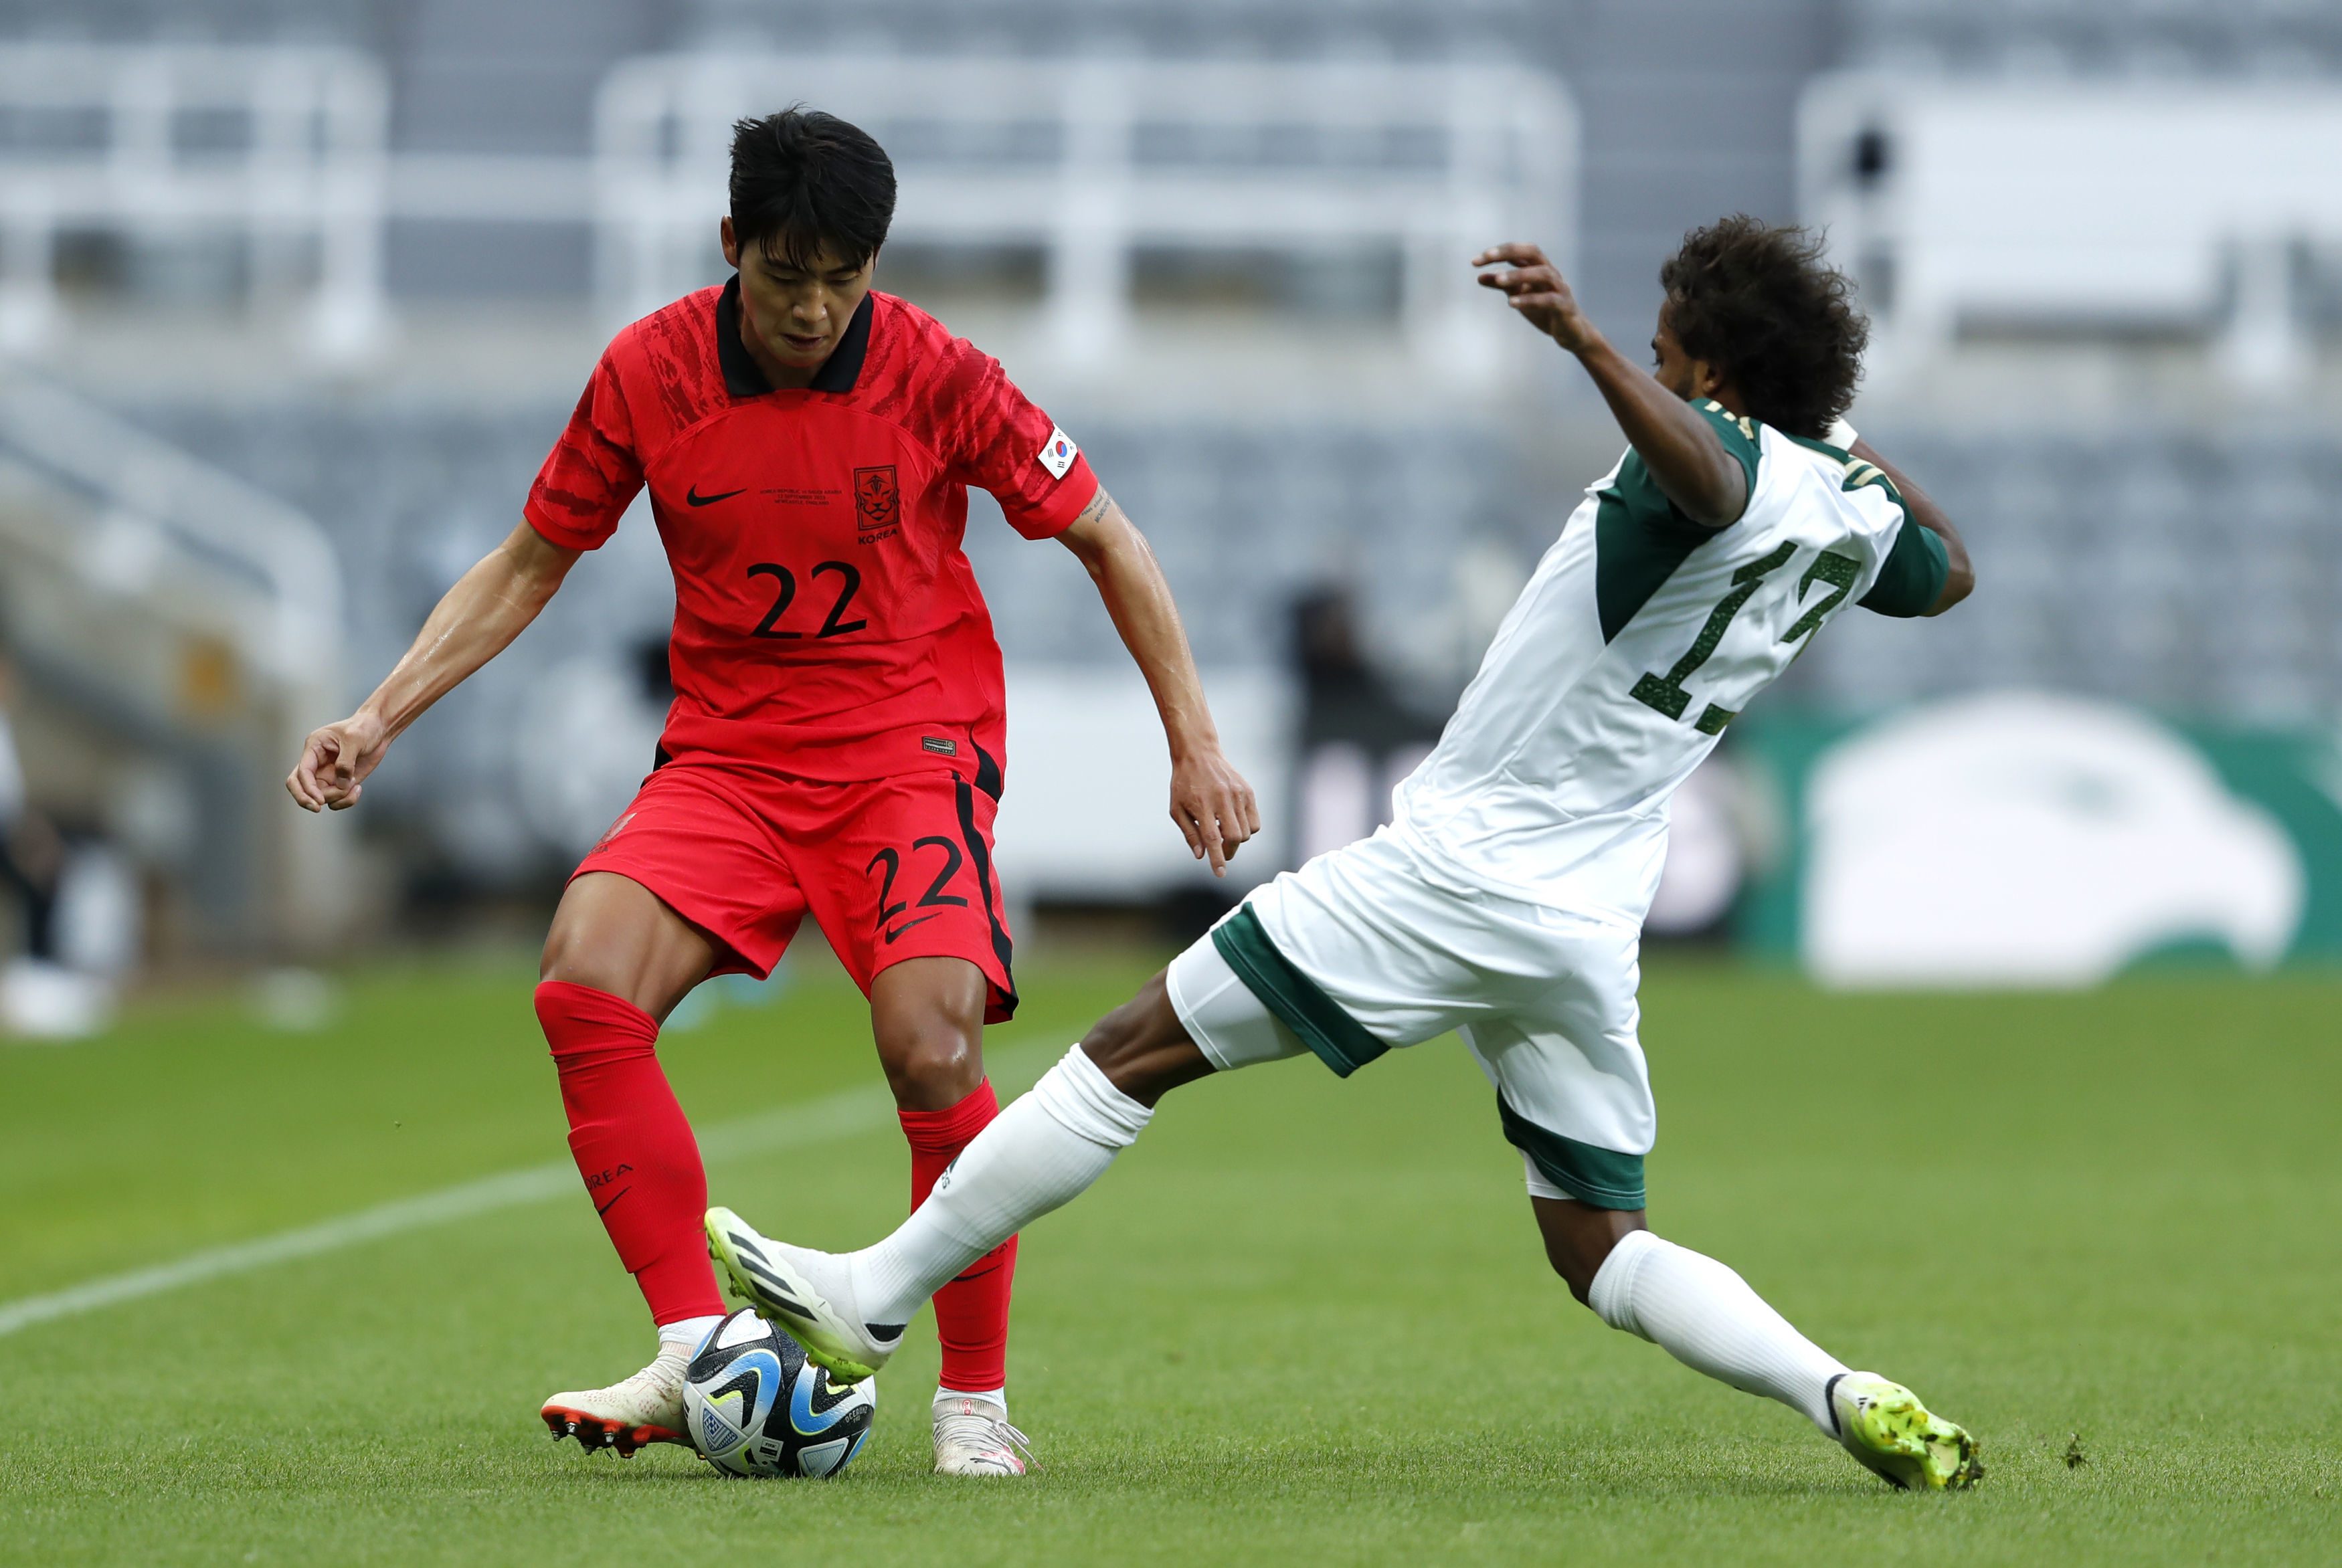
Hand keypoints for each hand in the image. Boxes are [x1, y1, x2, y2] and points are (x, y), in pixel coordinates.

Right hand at [287, 711, 389, 812]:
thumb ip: (346, 762)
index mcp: (314, 748)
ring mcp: (327, 774)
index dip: (307, 788)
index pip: (302, 772)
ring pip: (320, 796)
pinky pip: (336, 800)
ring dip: (337, 797)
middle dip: (305, 799)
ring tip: (354, 785)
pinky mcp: (339, 782)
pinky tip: (358, 789)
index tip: (319, 800)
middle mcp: (316, 763)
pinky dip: (345, 800)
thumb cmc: (363, 728)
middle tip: (317, 808)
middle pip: (299, 786)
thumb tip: (340, 783)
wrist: (378, 730)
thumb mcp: (354, 739)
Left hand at [1169, 743, 1260, 877]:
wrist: (1198, 754)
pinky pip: (1255, 821)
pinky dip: (1247, 829)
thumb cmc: (1184, 783)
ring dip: (1237, 840)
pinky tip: (1234, 823)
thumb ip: (1189, 833)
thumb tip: (1201, 855)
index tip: (1220, 873)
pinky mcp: (1248, 792)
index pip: (1213, 839)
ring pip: (1247, 832)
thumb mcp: (1176, 809)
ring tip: (1224, 832)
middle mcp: (1222, 800)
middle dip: (1229, 851)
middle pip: (1234, 837)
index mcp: (1202, 806)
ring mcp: (1238, 795)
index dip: (1217, 859)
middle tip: (1221, 852)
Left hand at [1473, 243, 1596, 351]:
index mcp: (1538, 268)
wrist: (1570, 332)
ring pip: (1543, 273)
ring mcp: (1560, 288)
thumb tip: (1479, 277)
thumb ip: (1502, 286)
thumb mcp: (1519, 295)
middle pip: (1532, 252)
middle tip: (1486, 258)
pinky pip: (1549, 299)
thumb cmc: (1544, 310)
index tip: (1474, 262)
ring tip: (1499, 280)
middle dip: (1508, 252)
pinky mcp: (1565, 306)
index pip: (1518, 251)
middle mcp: (1550, 273)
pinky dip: (1530, 299)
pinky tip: (1512, 303)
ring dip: (1519, 275)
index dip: (1497, 253)